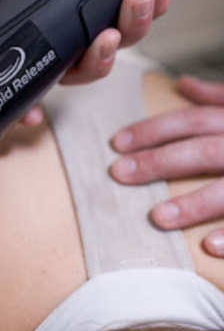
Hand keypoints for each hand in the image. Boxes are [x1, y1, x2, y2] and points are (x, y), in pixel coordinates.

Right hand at [0, 0, 190, 123]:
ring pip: (114, 49)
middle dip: (95, 61)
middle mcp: (64, 22)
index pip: (24, 65)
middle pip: (78, 70)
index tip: (30, 119)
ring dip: (128, 29)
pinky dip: (152, 8)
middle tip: (101, 36)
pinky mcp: (128, 2)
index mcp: (31, 14)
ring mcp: (97, 14)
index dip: (26, 98)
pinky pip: (145, 22)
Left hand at [110, 76, 223, 257]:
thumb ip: (220, 95)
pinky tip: (208, 246)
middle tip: (119, 174)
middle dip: (158, 161)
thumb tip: (183, 84)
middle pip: (200, 150)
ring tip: (157, 217)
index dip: (152, 130)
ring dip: (193, 202)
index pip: (189, 121)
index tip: (118, 142)